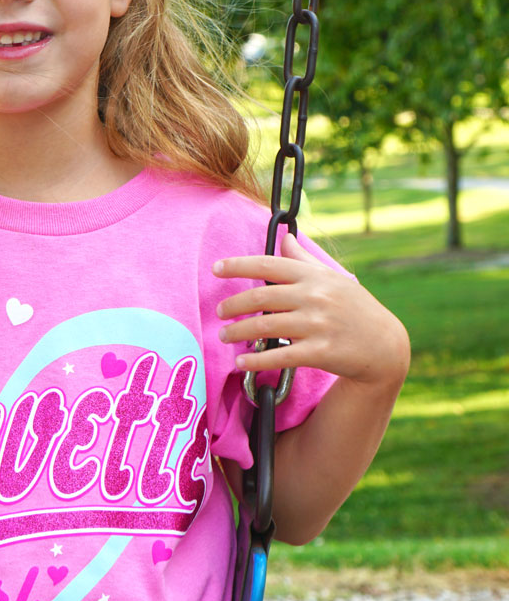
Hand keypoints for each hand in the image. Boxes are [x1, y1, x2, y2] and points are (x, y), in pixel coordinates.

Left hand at [213, 232, 408, 387]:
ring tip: (225, 335)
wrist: (385, 346)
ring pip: (264, 326)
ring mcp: (317, 324)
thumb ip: (304, 260)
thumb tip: (285, 239)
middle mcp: (314, 297)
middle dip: (233, 305)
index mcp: (314, 277)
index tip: (216, 269)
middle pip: (260, 297)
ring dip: (237, 331)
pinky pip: (279, 356)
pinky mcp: (320, 351)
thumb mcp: (332, 278)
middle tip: (219, 312)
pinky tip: (241, 361)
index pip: (269, 264)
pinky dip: (256, 359)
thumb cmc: (354, 308)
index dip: (238, 265)